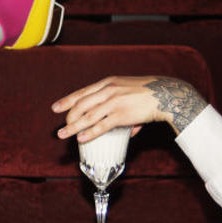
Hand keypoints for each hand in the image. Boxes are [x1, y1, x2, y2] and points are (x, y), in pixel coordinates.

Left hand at [52, 76, 207, 141]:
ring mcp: (113, 103)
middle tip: (61, 127)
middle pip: (81, 105)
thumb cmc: (148, 94)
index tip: (55, 108)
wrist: (166, 94)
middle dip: (68, 117)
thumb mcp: (128, 90)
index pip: (82, 92)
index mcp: (107, 83)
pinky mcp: (121, 114)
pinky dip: (90, 133)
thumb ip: (122, 107)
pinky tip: (81, 138)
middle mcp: (107, 91)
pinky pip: (101, 125)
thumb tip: (128, 131)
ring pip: (87, 117)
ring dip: (73, 127)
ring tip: (64, 134)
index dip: (67, 100)